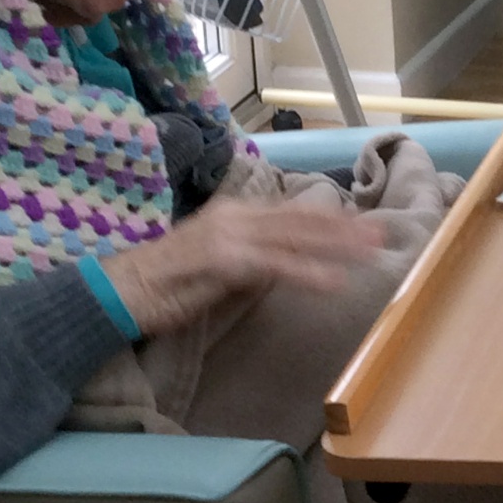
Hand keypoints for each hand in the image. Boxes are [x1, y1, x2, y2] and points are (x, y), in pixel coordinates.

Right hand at [103, 197, 384, 336]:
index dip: (330, 219)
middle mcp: (236, 217)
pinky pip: (275, 267)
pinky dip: (309, 272)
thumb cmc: (166, 282)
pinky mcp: (223, 262)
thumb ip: (251, 259)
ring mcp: (230, 236)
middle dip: (345, 229)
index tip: (364, 224)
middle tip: (383, 234)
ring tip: (371, 252)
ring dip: (337, 246)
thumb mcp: (217, 264)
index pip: (292, 213)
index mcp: (234, 213)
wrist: (119, 289)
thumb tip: (283, 263)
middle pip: (302, 220)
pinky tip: (334, 281)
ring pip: (295, 237)